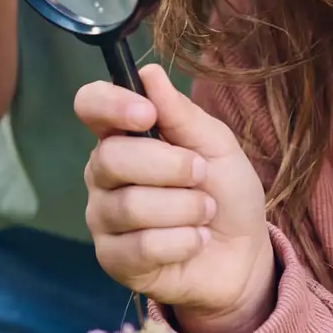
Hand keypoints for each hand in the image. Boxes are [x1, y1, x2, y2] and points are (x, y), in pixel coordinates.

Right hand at [76, 64, 275, 332]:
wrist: (243, 256)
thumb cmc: (225, 192)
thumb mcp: (217, 146)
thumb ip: (182, 114)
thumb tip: (149, 73)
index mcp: (122, 134)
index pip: (90, 105)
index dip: (110, 105)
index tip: (147, 114)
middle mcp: (102, 172)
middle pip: (110, 157)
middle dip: (170, 167)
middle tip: (202, 175)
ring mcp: (104, 217)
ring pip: (131, 205)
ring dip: (185, 209)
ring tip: (205, 212)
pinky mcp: (113, 258)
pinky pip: (142, 246)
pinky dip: (183, 241)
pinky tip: (195, 241)